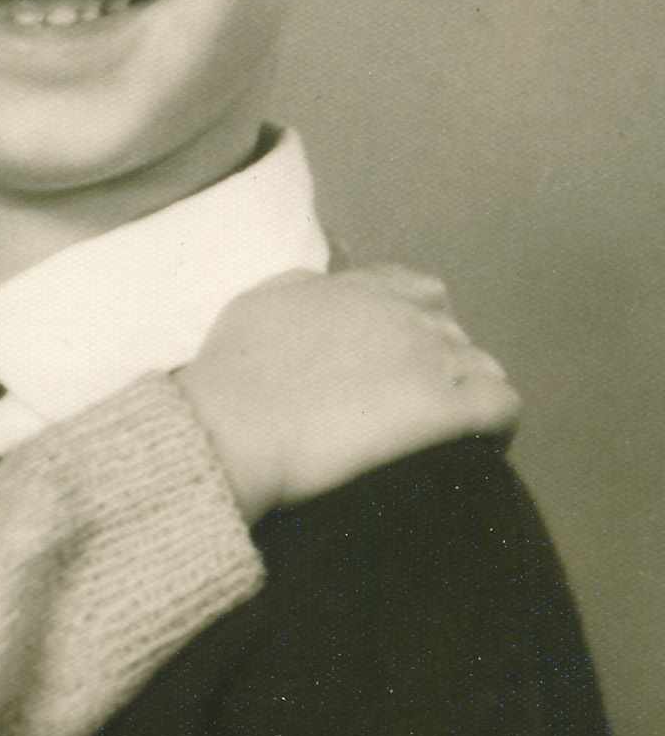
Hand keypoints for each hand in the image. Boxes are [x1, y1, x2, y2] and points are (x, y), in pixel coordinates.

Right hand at [178, 265, 520, 520]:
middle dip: (439, 365)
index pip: (419, 290)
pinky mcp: (444, 408)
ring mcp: (428, 359)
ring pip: (483, 369)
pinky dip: (498, 425)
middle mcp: (403, 314)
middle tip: (406, 406)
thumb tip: (324, 290)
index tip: (396, 359)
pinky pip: (503, 406)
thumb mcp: (260, 303)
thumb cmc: (232, 371)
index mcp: (359, 288)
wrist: (234, 424)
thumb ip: (303, 289)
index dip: (416, 324)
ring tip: (442, 435)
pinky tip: (477, 447)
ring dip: (466, 395)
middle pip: (452, 333)